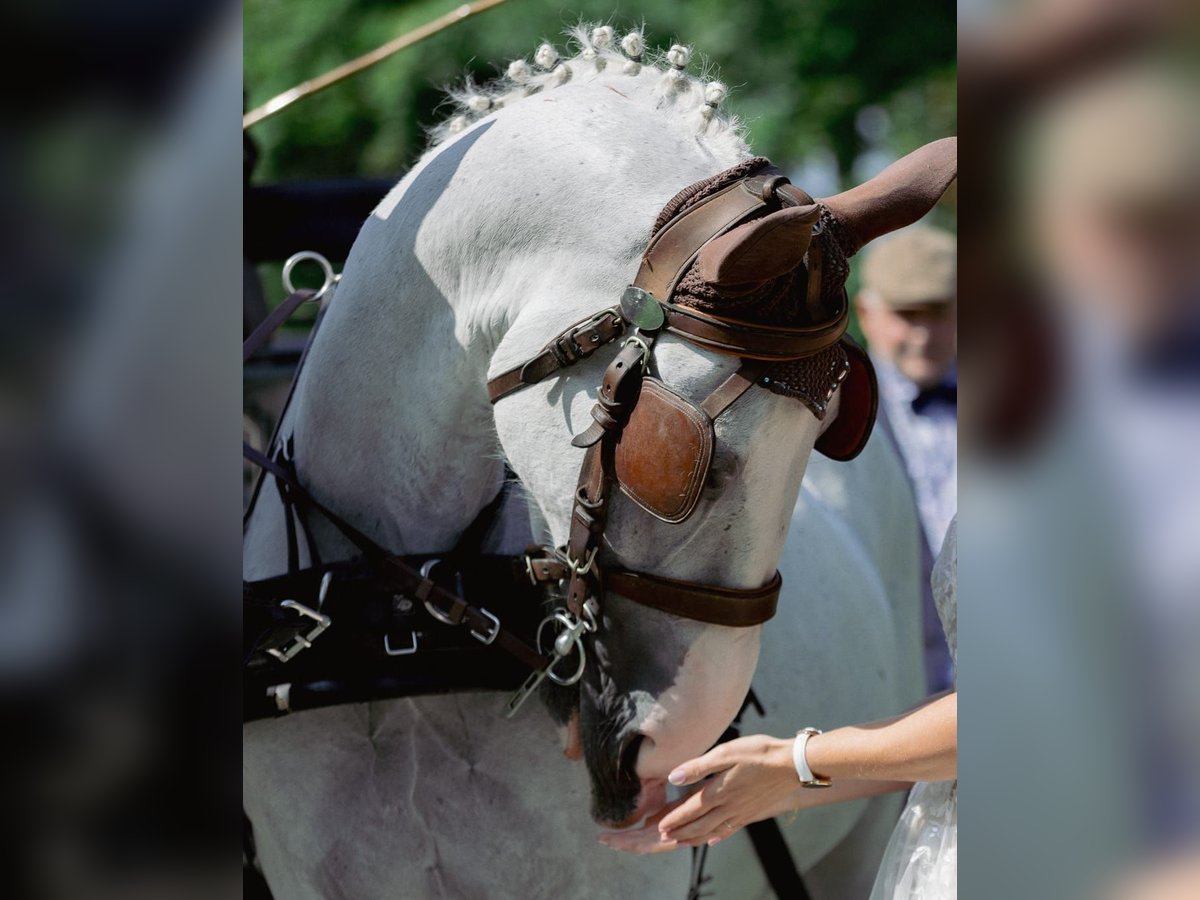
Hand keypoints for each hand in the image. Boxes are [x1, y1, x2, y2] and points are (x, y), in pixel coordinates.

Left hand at [657, 735, 801, 846]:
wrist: (793, 765)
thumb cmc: (759, 753)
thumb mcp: (726, 752)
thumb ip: (699, 767)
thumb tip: (674, 777)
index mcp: (719, 792)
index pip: (690, 810)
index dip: (674, 818)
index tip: (660, 826)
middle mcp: (729, 807)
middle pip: (699, 825)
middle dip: (680, 832)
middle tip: (664, 838)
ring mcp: (742, 812)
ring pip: (713, 831)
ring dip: (695, 838)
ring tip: (681, 842)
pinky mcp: (752, 813)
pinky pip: (731, 830)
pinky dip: (718, 837)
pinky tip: (713, 840)